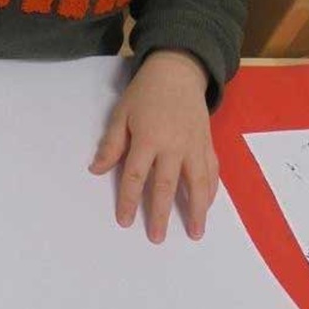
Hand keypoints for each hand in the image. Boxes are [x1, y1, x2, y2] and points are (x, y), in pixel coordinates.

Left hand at [89, 49, 218, 242]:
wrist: (178, 71)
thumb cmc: (145, 93)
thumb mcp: (122, 113)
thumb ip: (111, 143)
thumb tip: (96, 170)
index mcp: (148, 137)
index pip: (136, 175)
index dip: (129, 200)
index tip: (124, 221)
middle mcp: (174, 145)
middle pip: (167, 185)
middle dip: (161, 213)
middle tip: (157, 238)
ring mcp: (194, 145)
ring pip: (198, 182)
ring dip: (197, 209)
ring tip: (195, 232)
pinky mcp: (208, 143)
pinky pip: (212, 171)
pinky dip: (211, 190)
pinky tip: (207, 206)